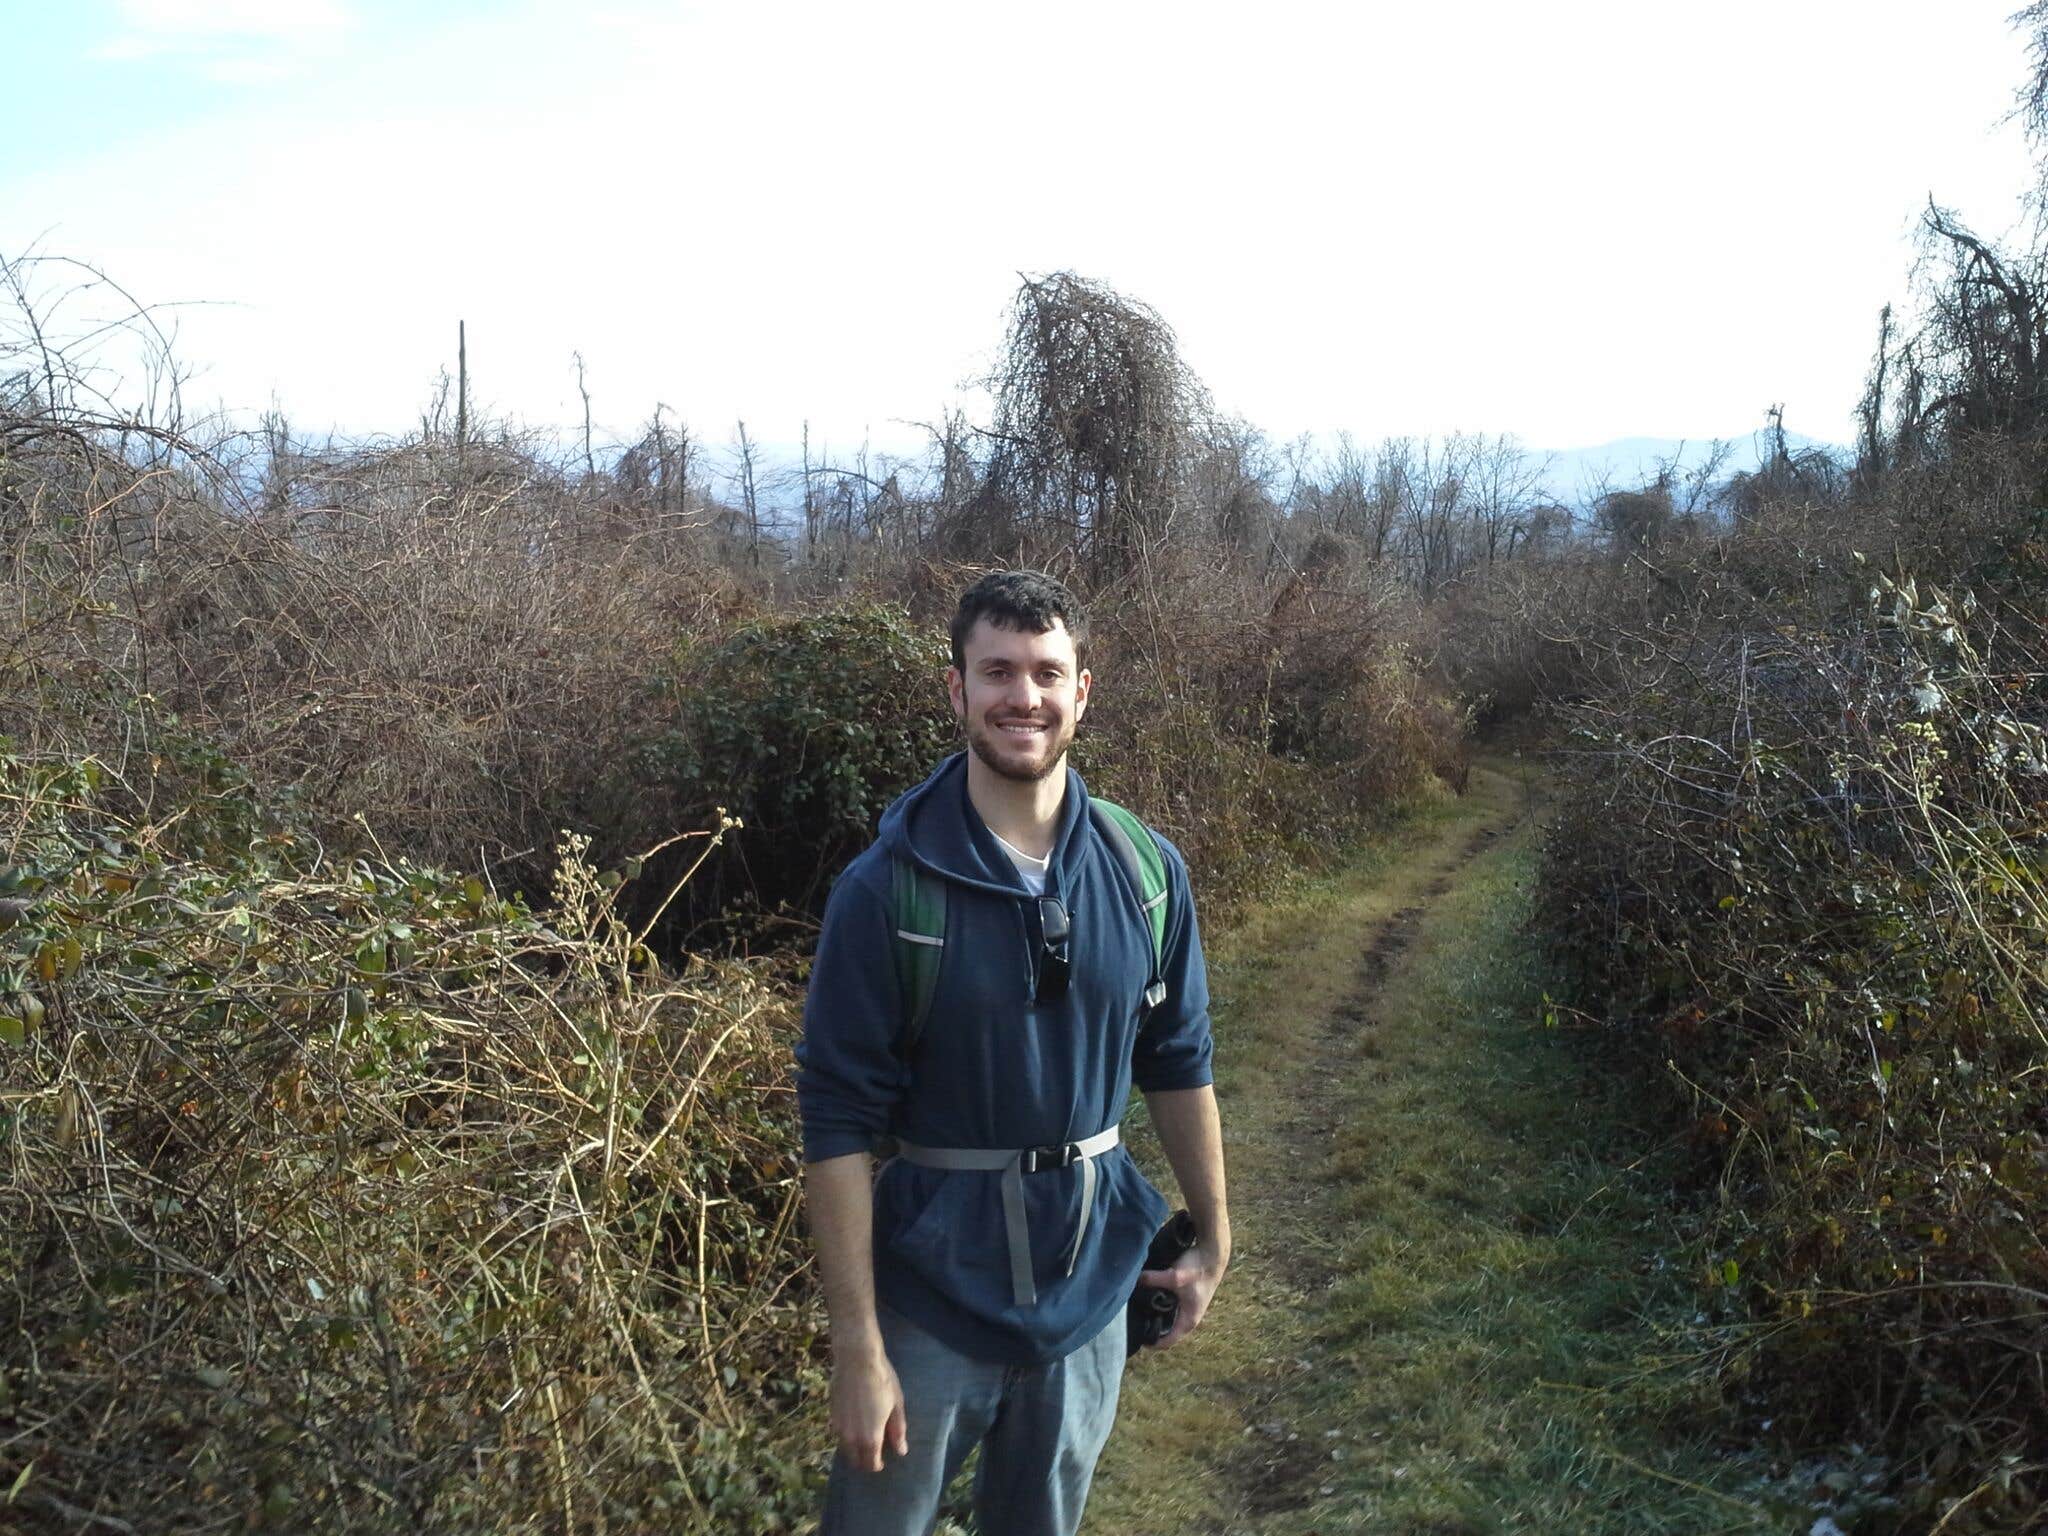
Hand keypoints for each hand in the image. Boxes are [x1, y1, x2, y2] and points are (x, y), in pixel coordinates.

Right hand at [830, 1351, 907, 1472]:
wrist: (856, 1359)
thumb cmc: (882, 1380)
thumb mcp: (896, 1405)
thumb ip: (897, 1431)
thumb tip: (901, 1451)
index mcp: (870, 1437)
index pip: (871, 1464)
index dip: (877, 1465)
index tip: (882, 1461)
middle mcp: (851, 1437)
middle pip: (855, 1460)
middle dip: (864, 1460)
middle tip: (874, 1452)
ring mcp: (838, 1426)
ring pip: (845, 1448)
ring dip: (854, 1448)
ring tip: (864, 1438)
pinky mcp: (831, 1415)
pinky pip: (839, 1434)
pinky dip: (847, 1435)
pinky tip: (855, 1424)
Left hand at [1137, 1240, 1226, 1348]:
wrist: (1211, 1254)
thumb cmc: (1198, 1270)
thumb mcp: (1174, 1276)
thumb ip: (1154, 1279)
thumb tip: (1135, 1281)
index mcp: (1188, 1321)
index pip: (1167, 1342)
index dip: (1151, 1343)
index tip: (1135, 1336)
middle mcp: (1188, 1318)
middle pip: (1164, 1331)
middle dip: (1149, 1328)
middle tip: (1133, 1320)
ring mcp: (1187, 1308)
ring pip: (1166, 1319)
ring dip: (1153, 1315)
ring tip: (1137, 1308)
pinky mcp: (1184, 1298)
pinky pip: (1168, 1308)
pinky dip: (1157, 1305)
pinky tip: (1146, 1296)